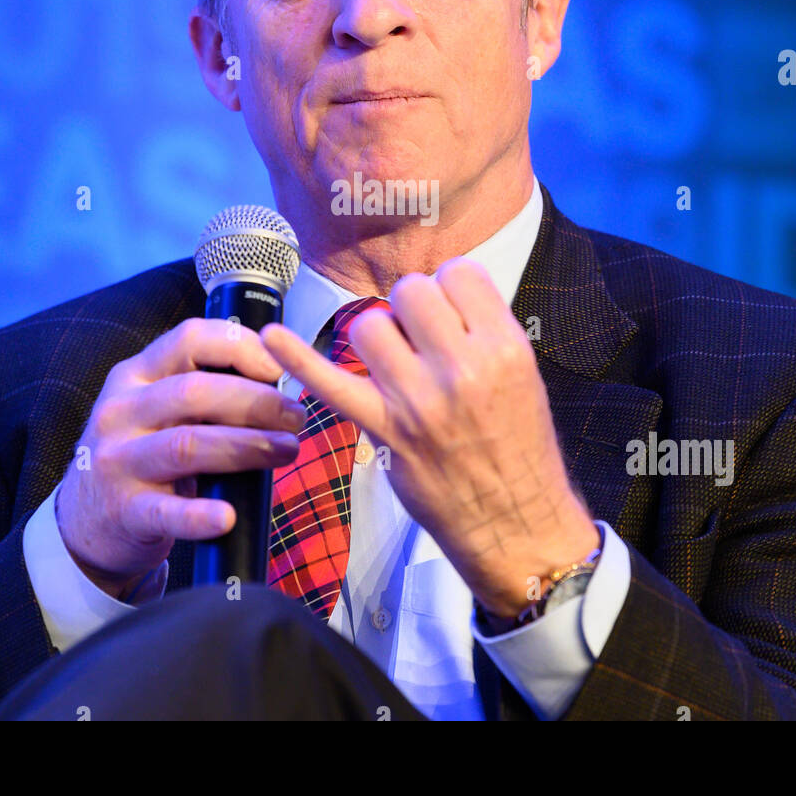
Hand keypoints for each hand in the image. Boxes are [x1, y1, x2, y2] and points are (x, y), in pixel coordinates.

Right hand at [55, 319, 305, 599]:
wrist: (85, 520)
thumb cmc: (142, 453)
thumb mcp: (156, 408)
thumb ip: (203, 389)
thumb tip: (280, 381)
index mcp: (136, 375)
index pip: (188, 340)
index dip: (239, 346)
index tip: (279, 366)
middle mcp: (121, 411)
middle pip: (194, 392)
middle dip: (256, 402)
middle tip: (296, 418)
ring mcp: (117, 461)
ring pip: (187, 445)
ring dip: (246, 446)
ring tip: (288, 451)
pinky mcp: (123, 510)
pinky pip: (166, 512)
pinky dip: (199, 516)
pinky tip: (227, 517)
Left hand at [260, 257, 597, 617]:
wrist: (517, 523)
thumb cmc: (520, 449)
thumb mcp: (524, 375)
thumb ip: (484, 331)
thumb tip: (441, 296)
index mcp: (504, 348)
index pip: (459, 273)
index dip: (448, 288)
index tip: (449, 311)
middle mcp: (462, 367)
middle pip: (410, 290)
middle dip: (411, 309)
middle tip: (422, 340)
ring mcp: (418, 398)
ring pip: (370, 325)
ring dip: (378, 337)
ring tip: (396, 365)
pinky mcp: (384, 428)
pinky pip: (331, 383)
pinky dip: (297, 358)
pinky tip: (272, 337)